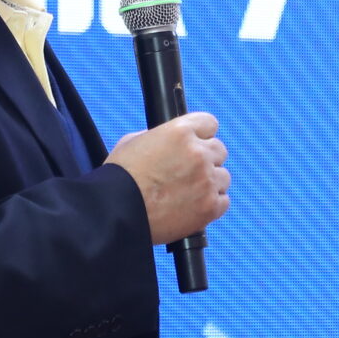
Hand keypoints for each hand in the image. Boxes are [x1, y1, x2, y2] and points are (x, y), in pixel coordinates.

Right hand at [105, 111, 229, 244]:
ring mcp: (206, 180)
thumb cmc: (119, 179)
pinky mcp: (210, 206)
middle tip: (187, 173)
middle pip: (219, 150)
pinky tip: (193, 207)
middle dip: (205, 160)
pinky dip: (211, 204)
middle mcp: (198, 153)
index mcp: (180, 131)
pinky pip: (223, 201)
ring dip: (210, 183)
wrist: (115, 213)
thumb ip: (160, 137)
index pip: (209, 123)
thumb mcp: (134, 142)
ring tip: (187, 193)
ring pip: (223, 177)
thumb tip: (171, 141)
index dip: (201, 135)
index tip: (196, 144)